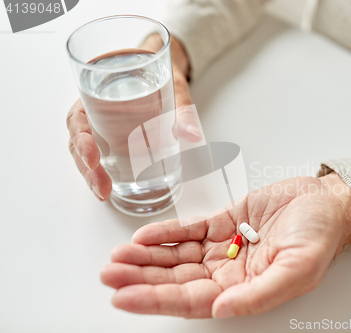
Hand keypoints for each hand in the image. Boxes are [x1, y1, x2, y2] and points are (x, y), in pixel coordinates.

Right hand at [66, 34, 197, 200]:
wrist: (166, 68)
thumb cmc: (163, 71)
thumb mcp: (175, 85)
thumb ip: (183, 110)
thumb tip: (193, 135)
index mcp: (99, 91)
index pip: (77, 117)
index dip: (81, 139)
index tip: (93, 158)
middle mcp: (94, 110)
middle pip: (79, 141)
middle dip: (87, 168)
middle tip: (102, 188)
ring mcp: (102, 126)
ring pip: (86, 152)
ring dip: (91, 175)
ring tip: (103, 193)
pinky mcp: (113, 138)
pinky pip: (100, 156)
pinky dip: (101, 172)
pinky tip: (108, 188)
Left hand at [100, 174, 350, 317]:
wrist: (325, 201)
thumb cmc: (318, 236)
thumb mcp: (296, 269)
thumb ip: (258, 294)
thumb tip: (220, 311)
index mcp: (244, 290)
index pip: (191, 300)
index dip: (156, 299)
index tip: (124, 296)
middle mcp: (229, 272)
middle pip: (176, 279)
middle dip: (141, 278)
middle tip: (109, 274)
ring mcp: (223, 246)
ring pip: (177, 256)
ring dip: (147, 256)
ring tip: (118, 256)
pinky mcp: (223, 221)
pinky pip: (189, 230)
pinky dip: (166, 233)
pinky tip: (144, 236)